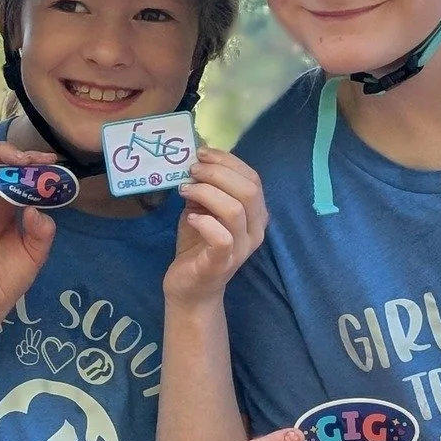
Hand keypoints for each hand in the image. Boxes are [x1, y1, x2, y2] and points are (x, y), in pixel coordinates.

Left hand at [164, 149, 265, 306]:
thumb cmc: (197, 246)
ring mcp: (241, 248)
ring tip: (185, 189)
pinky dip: (204, 221)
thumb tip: (196, 162)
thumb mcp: (202, 210)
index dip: (228, 161)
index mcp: (255, 214)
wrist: (190, 288)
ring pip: (235, 210)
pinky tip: (190, 217)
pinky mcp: (222, 263)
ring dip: (207, 192)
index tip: (202, 153)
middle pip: (248, 190)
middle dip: (217, 173)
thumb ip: (205, 189)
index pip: (253, 179)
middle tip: (192, 170)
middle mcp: (255, 230)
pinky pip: (222, 237)